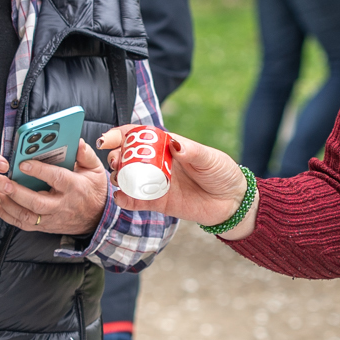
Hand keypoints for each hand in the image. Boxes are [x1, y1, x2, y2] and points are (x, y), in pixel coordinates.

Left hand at [0, 140, 107, 235]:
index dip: (39, 171)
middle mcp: (62, 205)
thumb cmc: (93, 191)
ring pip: (27, 216)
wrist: (97, 218)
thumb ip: (85, 154)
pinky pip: (23, 224)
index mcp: (75, 187)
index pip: (56, 178)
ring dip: (9, 205)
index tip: (23, 163)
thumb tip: (76, 141)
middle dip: (17, 192)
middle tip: (3, 181)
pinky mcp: (45, 226)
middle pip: (37, 202)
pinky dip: (8, 216)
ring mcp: (52, 218)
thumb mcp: (95, 170)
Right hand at [95, 128, 251, 235]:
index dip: (120, 135)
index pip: (138, 136)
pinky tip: (122, 198)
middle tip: (116, 162)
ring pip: (127, 178)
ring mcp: (155, 183)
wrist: (232, 202)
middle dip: (115, 157)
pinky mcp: (157, 203)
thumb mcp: (210, 159)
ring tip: (120, 179)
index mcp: (167, 146)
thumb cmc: (222, 173)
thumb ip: (192, 152)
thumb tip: (175, 144)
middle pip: (127, 157)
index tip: (107, 140)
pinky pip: (136, 201)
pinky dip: (125, 199)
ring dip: (118, 177)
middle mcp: (157, 164)